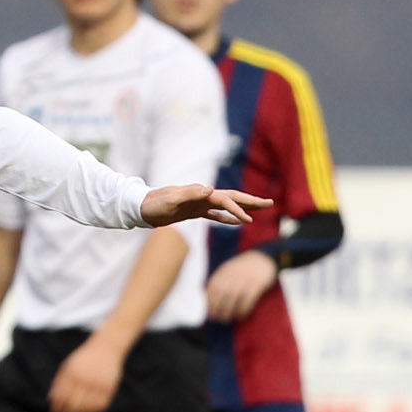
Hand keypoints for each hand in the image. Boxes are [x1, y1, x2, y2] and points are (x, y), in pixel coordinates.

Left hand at [48, 332, 126, 411]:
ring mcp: (98, 384)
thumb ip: (59, 382)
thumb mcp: (68, 366)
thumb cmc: (83, 358)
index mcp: (73, 373)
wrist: (106, 348)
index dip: (56, 408)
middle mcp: (86, 379)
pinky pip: (99, 407)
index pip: (61, 396)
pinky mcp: (109, 389)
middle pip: (73, 405)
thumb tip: (51, 400)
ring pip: (86, 408)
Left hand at [141, 185, 271, 226]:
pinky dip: (227, 218)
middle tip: (270, 203)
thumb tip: (210, 189)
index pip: (225, 199)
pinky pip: (216, 215)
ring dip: (243, 208)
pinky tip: (237, 223)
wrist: (141, 207)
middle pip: (232, 197)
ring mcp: (200, 204)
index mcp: (200, 193)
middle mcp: (203, 196)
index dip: (237, 209)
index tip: (247, 220)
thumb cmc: (154, 203)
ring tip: (260, 210)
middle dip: (251, 201)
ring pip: (227, 205)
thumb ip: (190, 194)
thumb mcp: (171, 199)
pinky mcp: (194, 212)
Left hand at [205, 248, 279, 321]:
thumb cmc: (243, 269)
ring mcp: (245, 279)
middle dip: (217, 308)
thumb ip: (218, 281)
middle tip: (217, 319)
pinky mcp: (256, 284)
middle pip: (221, 293)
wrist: (263, 258)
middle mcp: (232, 275)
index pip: (212, 288)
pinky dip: (243, 309)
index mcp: (223, 272)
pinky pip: (248, 299)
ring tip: (226, 319)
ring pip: (233, 297)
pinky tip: (241, 315)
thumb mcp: (227, 270)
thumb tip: (206, 297)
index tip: (208, 312)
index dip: (209, 301)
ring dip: (228, 311)